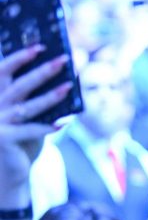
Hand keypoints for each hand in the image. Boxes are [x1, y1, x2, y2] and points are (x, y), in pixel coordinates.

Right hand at [0, 46, 70, 198]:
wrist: (9, 173)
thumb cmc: (20, 142)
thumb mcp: (26, 117)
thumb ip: (33, 100)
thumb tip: (61, 81)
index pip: (2, 71)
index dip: (19, 57)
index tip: (40, 46)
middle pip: (19, 85)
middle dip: (42, 71)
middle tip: (64, 61)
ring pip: (27, 106)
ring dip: (50, 97)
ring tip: (68, 87)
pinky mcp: (3, 139)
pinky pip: (30, 131)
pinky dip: (46, 127)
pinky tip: (63, 123)